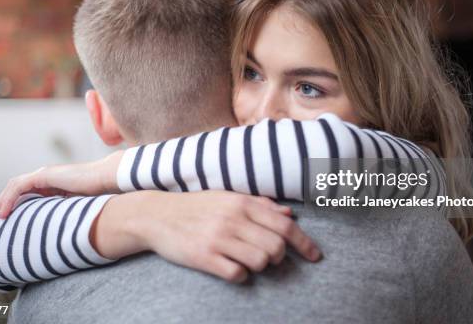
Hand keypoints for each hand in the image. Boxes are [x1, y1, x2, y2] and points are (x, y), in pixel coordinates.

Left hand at [0, 150, 123, 217]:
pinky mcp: (45, 175)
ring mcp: (45, 173)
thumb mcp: (76, 205)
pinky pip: (20, 186)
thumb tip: (60, 230)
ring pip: (15, 185)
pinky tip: (4, 213)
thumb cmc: (99, 193)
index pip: (28, 190)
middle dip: (3, 202)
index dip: (15, 203)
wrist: (107, 179)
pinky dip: (9, 200)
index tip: (8, 218)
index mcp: (54, 182)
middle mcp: (47, 175)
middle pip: (17, 187)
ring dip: (2, 201)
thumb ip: (65, 211)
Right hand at [92, 190, 321, 282]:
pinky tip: (232, 268)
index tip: (315, 256)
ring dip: (260, 266)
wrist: (157, 215)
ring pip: (260, 262)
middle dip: (279, 257)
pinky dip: (241, 275)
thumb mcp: (228, 197)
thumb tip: (291, 214)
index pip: (285, 226)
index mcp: (242, 202)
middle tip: (269, 258)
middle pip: (276, 247)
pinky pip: (237, 274)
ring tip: (248, 261)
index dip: (305, 244)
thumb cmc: (197, 206)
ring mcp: (218, 238)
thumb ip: (261, 204)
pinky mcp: (204, 257)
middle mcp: (233, 218)